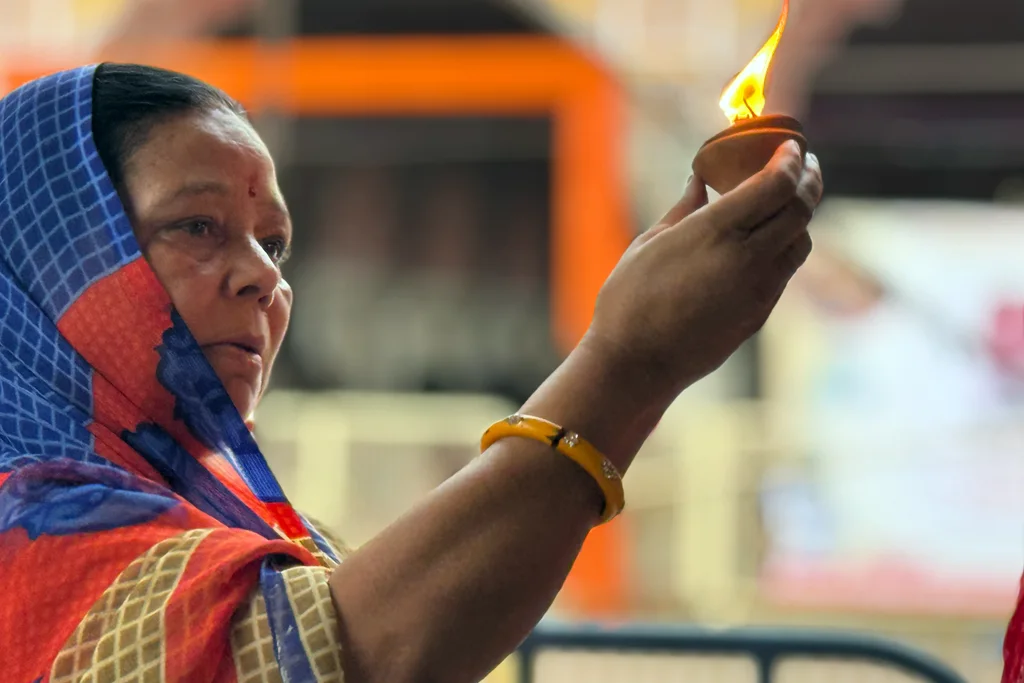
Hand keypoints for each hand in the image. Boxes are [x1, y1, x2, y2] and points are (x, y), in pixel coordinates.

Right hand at [584, 140, 822, 399]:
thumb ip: (684, 208)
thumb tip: (700, 179)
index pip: (776, 184)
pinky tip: (768, 239)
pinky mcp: (759, 313)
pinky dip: (786, 246)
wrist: (637, 363)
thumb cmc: (630, 299)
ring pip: (801, 241)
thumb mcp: (650, 243)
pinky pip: (785, 271)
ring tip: (787, 200)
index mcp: (714, 232)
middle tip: (802, 164)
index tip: (792, 146)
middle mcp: (746, 258)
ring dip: (800, 216)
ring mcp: (758, 289)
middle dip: (807, 180)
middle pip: (800, 209)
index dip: (791, 160)